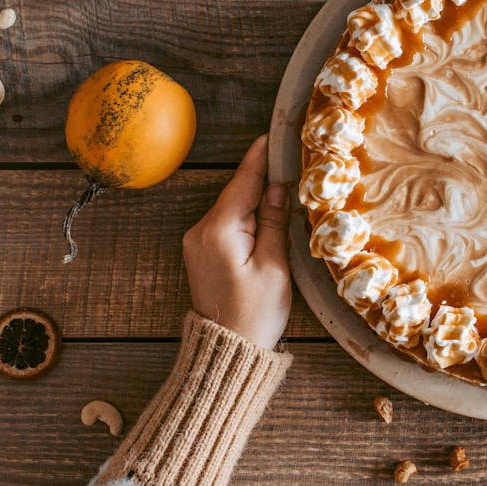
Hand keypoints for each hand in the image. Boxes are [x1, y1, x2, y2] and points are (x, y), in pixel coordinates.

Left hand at [183, 135, 291, 348]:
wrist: (228, 350)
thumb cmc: (256, 313)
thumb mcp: (274, 266)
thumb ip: (274, 223)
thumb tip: (276, 188)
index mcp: (219, 230)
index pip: (243, 183)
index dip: (259, 158)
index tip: (271, 136)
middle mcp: (200, 230)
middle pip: (237, 194)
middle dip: (261, 179)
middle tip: (289, 160)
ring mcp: (197, 242)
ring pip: (232, 209)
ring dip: (256, 200)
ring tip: (285, 188)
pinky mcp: (201, 253)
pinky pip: (226, 224)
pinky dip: (246, 216)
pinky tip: (266, 216)